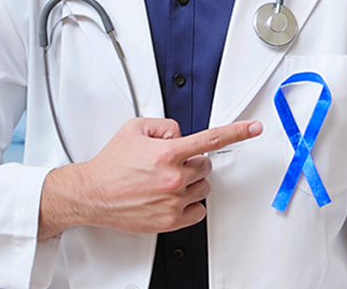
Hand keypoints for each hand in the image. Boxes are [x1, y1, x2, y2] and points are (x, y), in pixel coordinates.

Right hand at [38, 117, 261, 238]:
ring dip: (191, 182)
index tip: (254, 128)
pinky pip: (198, 211)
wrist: (92, 194)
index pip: (211, 138)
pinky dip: (190, 204)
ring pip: (203, 187)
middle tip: (171, 163)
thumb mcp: (135, 128)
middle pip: (206, 165)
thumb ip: (165, 125)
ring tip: (167, 181)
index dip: (237, 131)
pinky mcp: (170, 221)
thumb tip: (180, 133)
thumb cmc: (111, 164)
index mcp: (168, 152)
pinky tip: (172, 198)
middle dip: (193, 161)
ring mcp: (173, 201)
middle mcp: (174, 177)